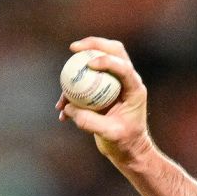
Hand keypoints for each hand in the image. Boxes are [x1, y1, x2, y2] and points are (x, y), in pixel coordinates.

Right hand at [56, 37, 153, 167]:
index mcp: (134, 89)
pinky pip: (84, 83)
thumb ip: (90, 121)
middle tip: (74, 48)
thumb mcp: (110, 134)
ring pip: (98, 62)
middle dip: (94, 44)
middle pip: (113, 51)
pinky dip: (72, 92)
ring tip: (64, 77)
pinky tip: (61, 109)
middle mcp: (126, 82)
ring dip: (79, 65)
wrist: (128, 151)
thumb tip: (68, 108)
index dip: (107, 61)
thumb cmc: (125, 143)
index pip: (123, 66)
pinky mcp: (101, 91)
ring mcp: (114, 84)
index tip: (89, 64)